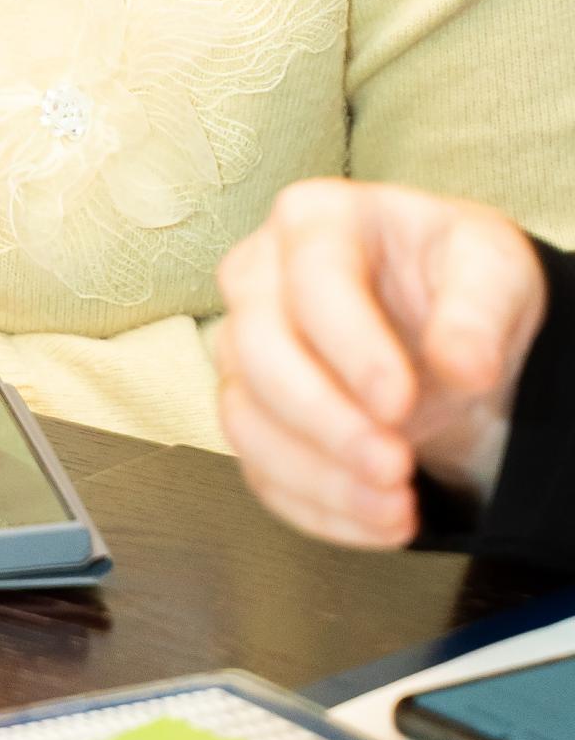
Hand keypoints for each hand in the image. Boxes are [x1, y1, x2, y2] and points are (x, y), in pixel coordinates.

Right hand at [216, 180, 547, 549]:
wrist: (446, 333)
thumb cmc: (458, 280)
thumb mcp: (494, 271)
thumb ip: (479, 311)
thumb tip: (463, 364)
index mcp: (316, 219)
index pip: (312, 279)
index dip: (350, 346)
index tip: (399, 403)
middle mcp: (261, 275)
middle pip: (256, 349)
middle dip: (325, 421)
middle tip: (395, 466)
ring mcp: (245, 346)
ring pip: (246, 416)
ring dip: (319, 476)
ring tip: (396, 508)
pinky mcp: (252, 410)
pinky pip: (258, 468)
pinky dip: (316, 507)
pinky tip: (375, 520)